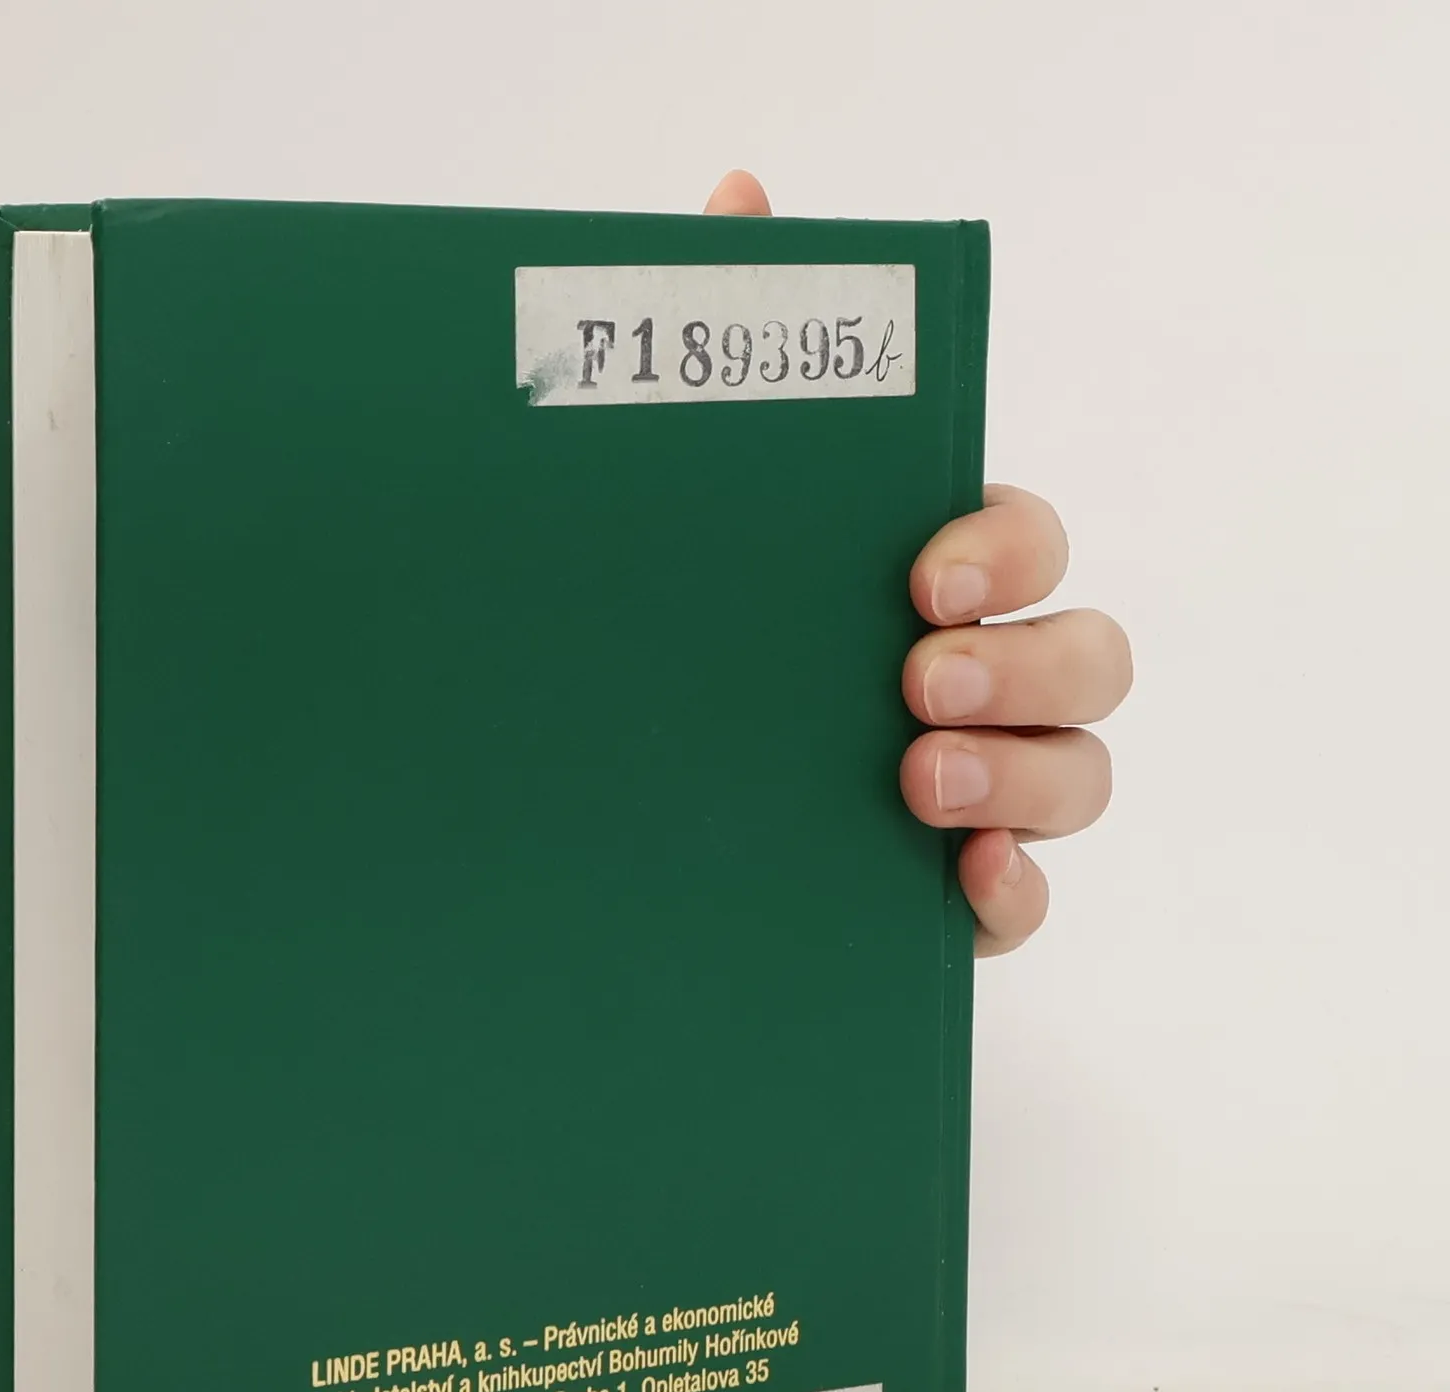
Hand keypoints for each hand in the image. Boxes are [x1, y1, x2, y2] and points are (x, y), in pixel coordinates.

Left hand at [705, 170, 1131, 955]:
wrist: (595, 800)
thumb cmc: (673, 629)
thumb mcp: (683, 492)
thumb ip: (725, 339)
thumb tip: (736, 196)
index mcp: (922, 581)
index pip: (1023, 538)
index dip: (1006, 549)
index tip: (924, 575)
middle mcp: (973, 679)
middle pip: (1088, 658)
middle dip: (1031, 666)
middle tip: (921, 680)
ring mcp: (974, 793)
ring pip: (1080, 778)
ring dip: (1027, 780)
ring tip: (920, 785)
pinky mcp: (944, 894)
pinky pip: (1022, 904)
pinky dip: (1011, 898)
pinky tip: (959, 886)